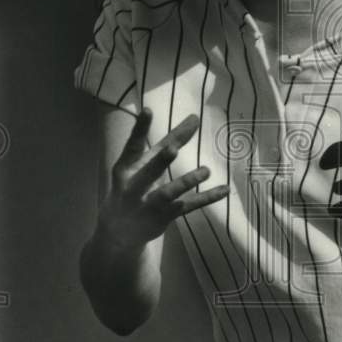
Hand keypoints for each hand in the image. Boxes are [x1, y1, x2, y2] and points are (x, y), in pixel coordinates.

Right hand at [97, 108, 229, 250]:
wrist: (117, 231)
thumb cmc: (132, 186)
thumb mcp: (140, 165)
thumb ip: (166, 143)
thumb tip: (193, 119)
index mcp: (126, 168)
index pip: (133, 146)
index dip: (139, 128)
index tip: (148, 110)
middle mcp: (135, 186)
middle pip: (151, 170)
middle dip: (161, 161)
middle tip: (173, 149)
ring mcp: (150, 203)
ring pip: (170, 192)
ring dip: (187, 181)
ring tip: (206, 170)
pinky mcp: (165, 216)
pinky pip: (189, 206)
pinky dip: (207, 198)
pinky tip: (224, 190)